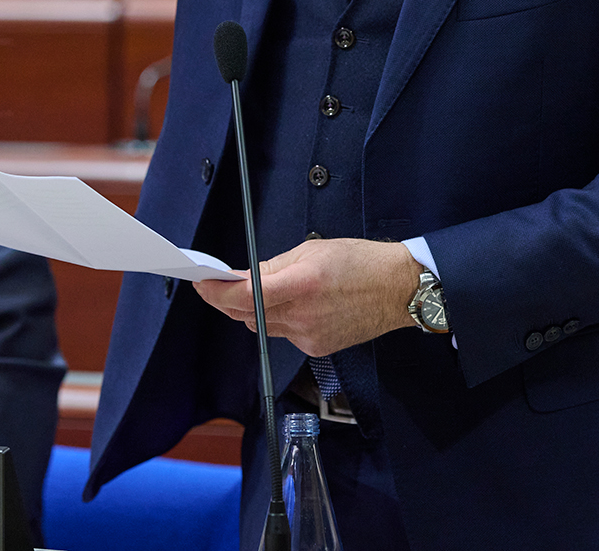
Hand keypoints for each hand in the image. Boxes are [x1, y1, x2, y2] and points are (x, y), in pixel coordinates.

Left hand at [195, 238, 422, 356]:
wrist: (398, 289)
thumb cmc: (361, 263)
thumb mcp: (311, 251)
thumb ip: (271, 267)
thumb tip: (241, 277)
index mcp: (301, 283)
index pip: (243, 294)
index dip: (215, 291)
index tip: (201, 282)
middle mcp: (303, 314)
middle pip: (245, 314)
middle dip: (224, 300)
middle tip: (212, 285)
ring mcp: (309, 335)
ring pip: (261, 326)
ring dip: (251, 309)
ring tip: (254, 291)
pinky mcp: (316, 347)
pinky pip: (283, 334)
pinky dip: (278, 320)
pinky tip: (292, 305)